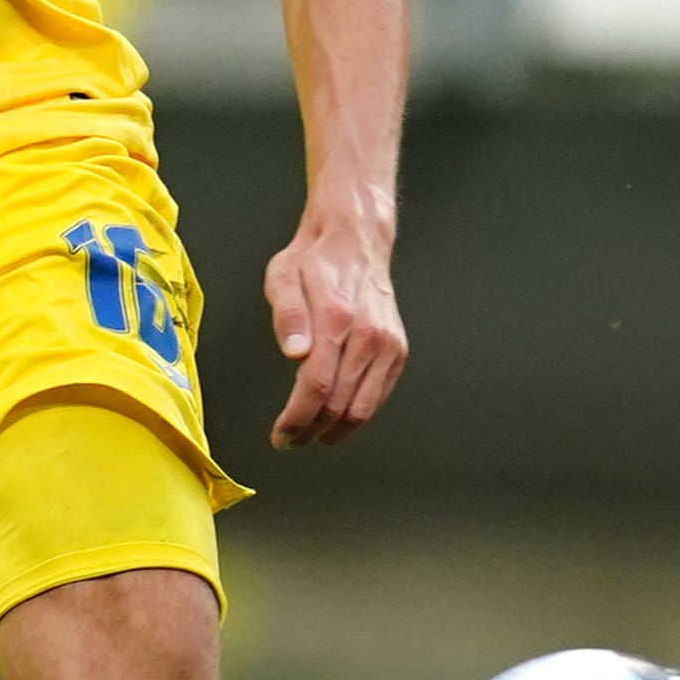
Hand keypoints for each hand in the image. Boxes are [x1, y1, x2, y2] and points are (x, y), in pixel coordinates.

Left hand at [264, 203, 408, 448]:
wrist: (356, 241)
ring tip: (313, 434)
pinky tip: (337, 416)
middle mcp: (368, 335)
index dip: (297, 418)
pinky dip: (357, 413)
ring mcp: (387, 344)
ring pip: (364, 407)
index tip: (282, 434)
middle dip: (312, 429)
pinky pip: (379, 395)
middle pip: (340, 404)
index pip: (317, 385)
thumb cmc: (316, 260)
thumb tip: (294, 351)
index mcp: (337, 317)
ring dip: (336, 430)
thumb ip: (288, 316)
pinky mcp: (397, 350)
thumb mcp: (283, 276)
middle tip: (290, 439)